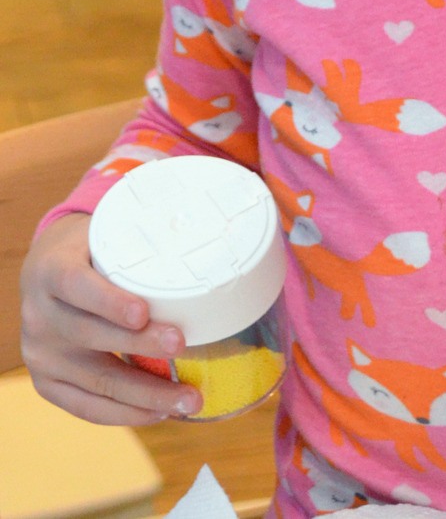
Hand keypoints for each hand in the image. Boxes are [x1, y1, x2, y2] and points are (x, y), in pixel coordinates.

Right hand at [20, 213, 201, 424]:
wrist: (44, 273)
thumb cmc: (89, 251)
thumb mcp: (102, 233)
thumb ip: (137, 243)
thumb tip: (203, 240)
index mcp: (51, 272)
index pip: (77, 286)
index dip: (110, 302)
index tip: (144, 312)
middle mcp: (41, 317)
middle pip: (92, 337)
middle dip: (141, 347)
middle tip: (182, 346)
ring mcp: (41, 356)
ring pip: (96, 381)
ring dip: (147, 394)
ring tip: (189, 398)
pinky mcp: (47, 383)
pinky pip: (87, 407)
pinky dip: (126, 413)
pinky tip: (160, 412)